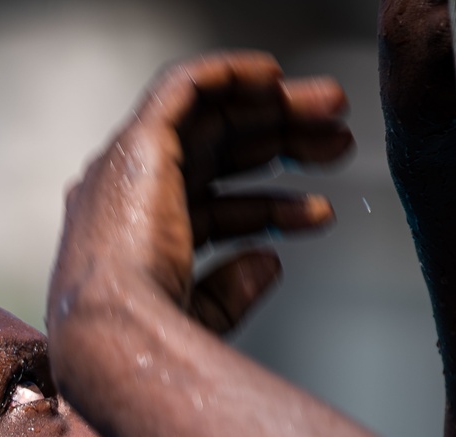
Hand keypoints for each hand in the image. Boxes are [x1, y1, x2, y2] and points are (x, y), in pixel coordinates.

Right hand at [49, 52, 352, 336]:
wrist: (120, 334)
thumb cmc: (146, 343)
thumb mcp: (201, 318)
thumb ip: (233, 289)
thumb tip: (271, 263)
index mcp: (136, 245)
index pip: (210, 208)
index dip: (269, 205)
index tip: (319, 210)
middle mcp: (127, 199)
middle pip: (215, 155)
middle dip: (280, 144)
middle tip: (335, 145)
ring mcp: (128, 169)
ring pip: (207, 117)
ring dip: (271, 108)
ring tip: (332, 108)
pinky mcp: (139, 144)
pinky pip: (183, 88)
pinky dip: (228, 75)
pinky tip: (274, 77)